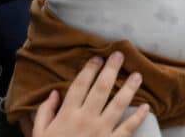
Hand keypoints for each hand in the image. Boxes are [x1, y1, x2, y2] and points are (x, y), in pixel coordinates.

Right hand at [29, 52, 148, 136]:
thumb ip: (44, 113)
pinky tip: (146, 107)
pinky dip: (137, 118)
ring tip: (138, 74)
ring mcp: (101, 131)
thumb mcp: (38, 135)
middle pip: (101, 89)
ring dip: (129, 89)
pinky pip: (127, 129)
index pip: (80, 86)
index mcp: (67, 115)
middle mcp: (86, 119)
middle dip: (111, 70)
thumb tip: (54, 93)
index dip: (89, 70)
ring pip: (118, 105)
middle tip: (120, 55)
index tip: (97, 57)